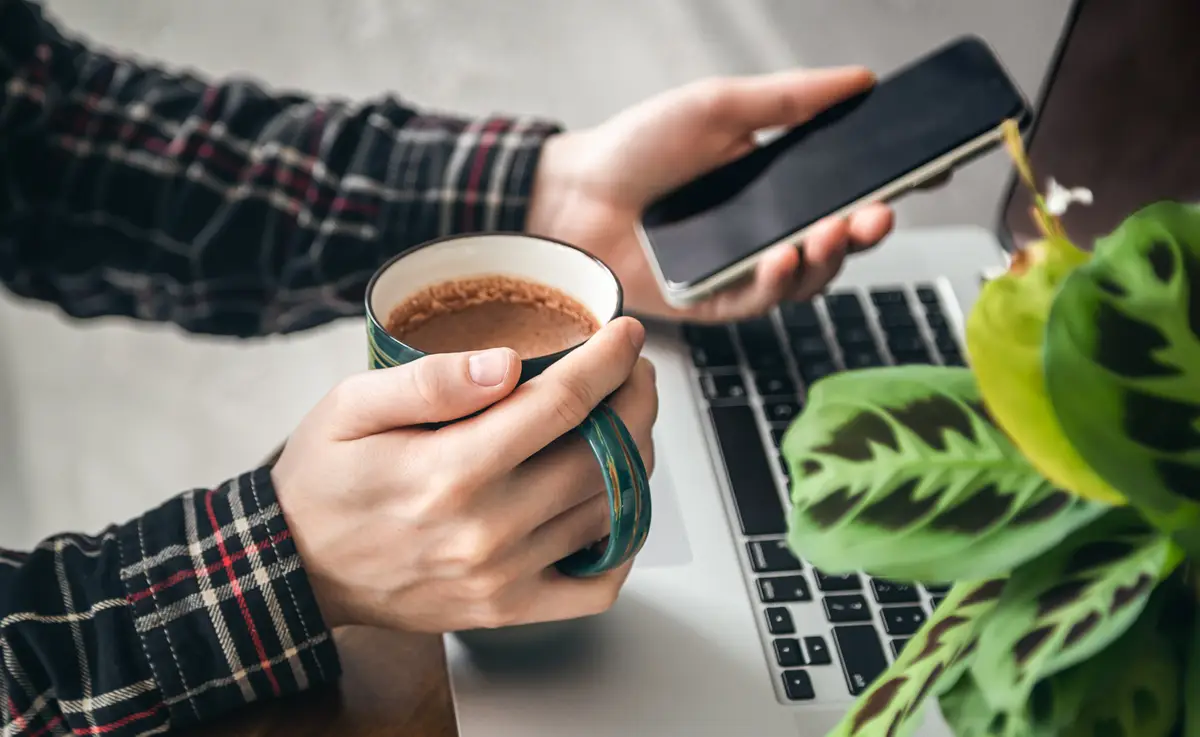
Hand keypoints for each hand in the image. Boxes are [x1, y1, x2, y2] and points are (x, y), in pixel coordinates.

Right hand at [271, 318, 656, 631]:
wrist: (294, 568)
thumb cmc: (323, 480)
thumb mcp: (351, 406)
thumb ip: (431, 380)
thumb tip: (507, 362)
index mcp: (451, 470)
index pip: (563, 405)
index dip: (610, 361)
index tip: (627, 333)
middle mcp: (488, 529)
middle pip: (604, 456)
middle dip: (636, 401)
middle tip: (633, 371)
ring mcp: (503, 577)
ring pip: (611, 511)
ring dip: (634, 458)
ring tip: (622, 421)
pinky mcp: (507, 609)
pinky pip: (596, 586)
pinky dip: (622, 542)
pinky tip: (611, 503)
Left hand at [527, 67, 896, 322]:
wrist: (570, 193)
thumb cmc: (636, 147)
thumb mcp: (717, 106)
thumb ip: (789, 99)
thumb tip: (860, 81)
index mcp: (774, 181)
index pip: (846, 188)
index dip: (887, 184)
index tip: (926, 173)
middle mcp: (765, 228)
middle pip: (836, 240)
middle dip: (865, 229)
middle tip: (880, 214)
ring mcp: (740, 268)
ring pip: (805, 278)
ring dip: (825, 259)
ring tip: (829, 233)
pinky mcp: (711, 301)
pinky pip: (756, 303)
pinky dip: (774, 284)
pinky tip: (779, 262)